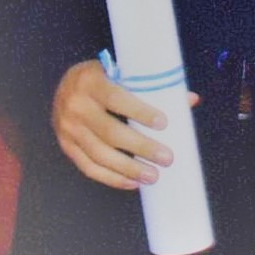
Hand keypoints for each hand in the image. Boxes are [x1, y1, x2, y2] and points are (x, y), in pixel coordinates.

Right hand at [52, 58, 173, 189]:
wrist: (64, 86)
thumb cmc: (101, 78)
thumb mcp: (120, 71)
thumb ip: (151, 85)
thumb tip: (190, 100)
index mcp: (90, 80)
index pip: (116, 98)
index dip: (139, 112)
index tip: (163, 123)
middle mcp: (75, 105)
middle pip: (110, 131)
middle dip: (141, 147)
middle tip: (166, 158)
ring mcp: (68, 128)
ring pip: (100, 154)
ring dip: (129, 169)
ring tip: (153, 176)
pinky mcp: (67, 146)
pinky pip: (89, 167)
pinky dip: (112, 178)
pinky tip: (132, 182)